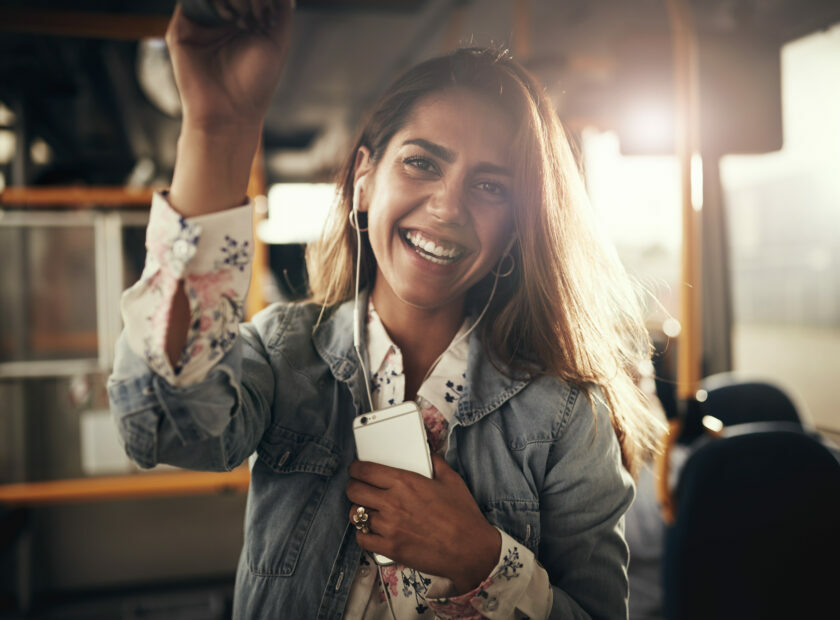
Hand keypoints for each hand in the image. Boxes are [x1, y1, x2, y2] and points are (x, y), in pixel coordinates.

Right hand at [166, 0, 292, 132]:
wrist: (230, 111)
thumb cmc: (256, 82)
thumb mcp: (278, 41)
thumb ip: (281, 9)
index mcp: (242, 19)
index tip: (267, 20)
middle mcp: (219, 19)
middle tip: (257, 21)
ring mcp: (200, 22)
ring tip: (244, 23)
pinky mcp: (181, 29)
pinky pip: (191, 1)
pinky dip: (213, 2)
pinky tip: (230, 19)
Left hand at [346, 454, 500, 593]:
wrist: (471, 550)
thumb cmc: (463, 515)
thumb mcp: (452, 480)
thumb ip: (435, 462)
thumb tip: (427, 451)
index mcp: (406, 482)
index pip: (365, 470)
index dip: (356, 468)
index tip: (356, 469)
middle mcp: (393, 502)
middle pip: (354, 490)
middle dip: (354, 486)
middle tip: (359, 487)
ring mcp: (389, 527)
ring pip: (356, 514)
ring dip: (358, 510)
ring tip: (366, 510)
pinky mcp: (390, 548)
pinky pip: (362, 539)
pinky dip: (363, 534)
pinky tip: (371, 530)